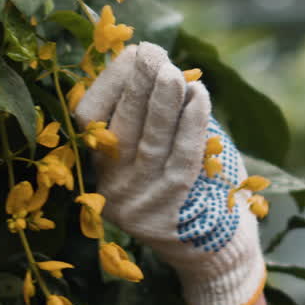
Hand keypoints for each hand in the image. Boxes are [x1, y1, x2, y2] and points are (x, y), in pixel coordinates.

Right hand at [74, 42, 266, 304]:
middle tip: (153, 52)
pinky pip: (181, 160)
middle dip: (137, 84)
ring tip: (174, 71)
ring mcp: (136, 205)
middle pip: (119, 128)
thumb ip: (147, 115)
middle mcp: (107, 190)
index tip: (134, 52)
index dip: (112, 83)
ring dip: (163, 102)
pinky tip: (199, 96)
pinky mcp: (167, 215)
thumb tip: (150, 61)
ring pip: (149, 143)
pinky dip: (191, 124)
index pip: (91, 120)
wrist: (213, 252)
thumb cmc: (189, 187)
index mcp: (94, 169)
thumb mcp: (156, 152)